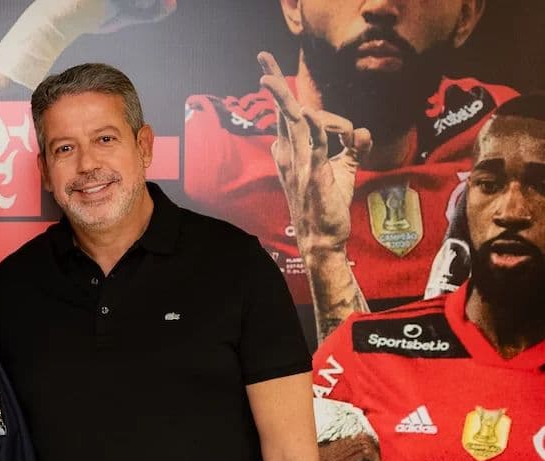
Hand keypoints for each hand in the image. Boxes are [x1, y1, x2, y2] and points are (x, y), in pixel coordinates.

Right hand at [257, 51, 371, 254]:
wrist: (322, 240)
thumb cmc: (328, 208)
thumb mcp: (344, 172)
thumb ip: (353, 148)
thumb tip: (362, 131)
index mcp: (292, 153)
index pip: (286, 116)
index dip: (280, 93)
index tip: (269, 72)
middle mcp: (290, 156)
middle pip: (282, 112)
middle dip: (273, 84)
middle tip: (262, 57)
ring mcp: (299, 165)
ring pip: (291, 124)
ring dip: (281, 98)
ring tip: (268, 77)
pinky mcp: (313, 175)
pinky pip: (313, 146)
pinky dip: (312, 128)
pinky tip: (308, 113)